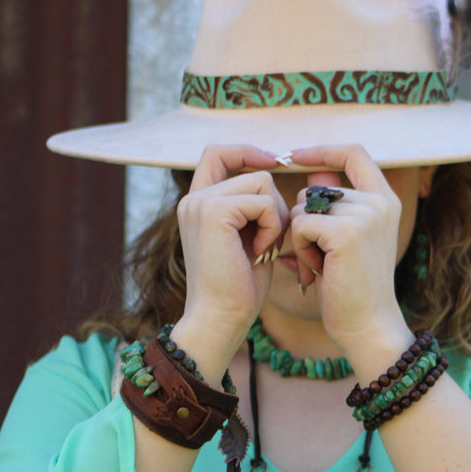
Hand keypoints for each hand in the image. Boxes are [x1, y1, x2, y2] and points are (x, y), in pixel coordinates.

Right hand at [176, 144, 288, 344]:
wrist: (220, 318)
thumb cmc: (239, 289)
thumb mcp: (249, 239)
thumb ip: (254, 210)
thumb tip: (276, 178)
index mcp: (199, 204)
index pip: (219, 153)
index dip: (249, 152)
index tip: (275, 164)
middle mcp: (194, 198)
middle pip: (255, 172)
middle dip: (275, 207)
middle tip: (267, 244)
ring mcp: (200, 202)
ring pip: (263, 183)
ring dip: (275, 218)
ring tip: (262, 250)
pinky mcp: (213, 211)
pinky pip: (263, 202)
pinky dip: (272, 228)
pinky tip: (259, 254)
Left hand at [288, 144, 410, 352]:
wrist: (367, 327)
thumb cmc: (352, 289)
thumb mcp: (345, 241)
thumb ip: (333, 206)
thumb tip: (312, 173)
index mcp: (385, 200)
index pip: (353, 153)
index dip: (322, 151)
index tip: (293, 155)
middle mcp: (379, 202)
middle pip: (314, 191)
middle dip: (304, 224)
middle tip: (317, 260)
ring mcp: (365, 215)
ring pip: (303, 209)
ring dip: (300, 241)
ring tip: (320, 268)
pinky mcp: (345, 232)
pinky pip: (300, 225)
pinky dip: (299, 250)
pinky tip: (316, 272)